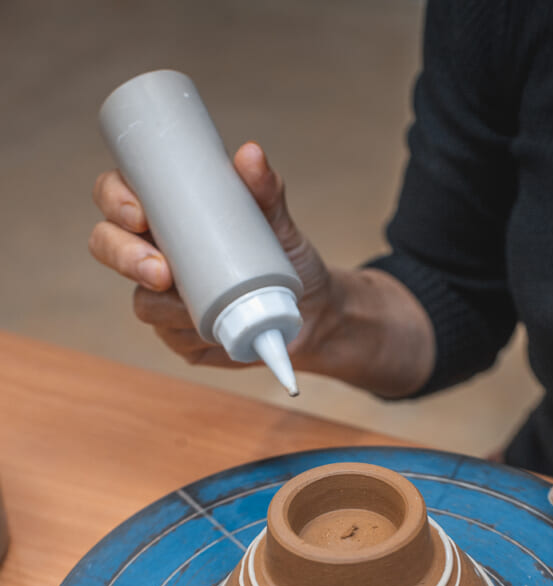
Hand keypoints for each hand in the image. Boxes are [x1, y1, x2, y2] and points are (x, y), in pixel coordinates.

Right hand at [89, 142, 333, 367]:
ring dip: (160, 303)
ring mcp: (162, 295)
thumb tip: (250, 154)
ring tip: (193, 308)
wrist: (312, 313)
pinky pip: (168, 334)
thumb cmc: (285, 257)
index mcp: (167, 212)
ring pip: (139, 299)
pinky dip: (187, 332)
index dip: (114, 199)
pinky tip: (204, 331)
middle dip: (124, 256)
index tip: (138, 214)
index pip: (118, 194)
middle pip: (108, 245)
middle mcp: (155, 250)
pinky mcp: (178, 333)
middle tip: (160, 270)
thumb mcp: (277, 222)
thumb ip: (265, 190)